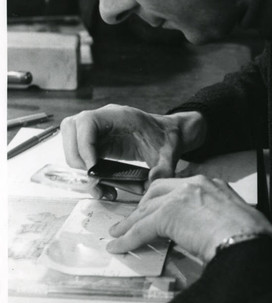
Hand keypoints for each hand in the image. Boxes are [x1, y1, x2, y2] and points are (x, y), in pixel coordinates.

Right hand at [61, 104, 205, 197]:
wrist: (169, 136)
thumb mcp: (168, 155)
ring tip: (100, 187)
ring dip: (79, 167)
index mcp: (119, 116)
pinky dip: (86, 171)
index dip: (83, 144)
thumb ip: (163, 168)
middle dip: (78, 159)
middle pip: (71, 131)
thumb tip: (152, 182)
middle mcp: (104, 119)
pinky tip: (103, 186)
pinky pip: (81, 154)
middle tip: (96, 179)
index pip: (87, 121)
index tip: (93, 168)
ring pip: (71, 143)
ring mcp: (98, 130)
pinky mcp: (98, 143)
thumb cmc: (167, 140)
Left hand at [106, 175, 271, 262]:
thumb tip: (208, 231)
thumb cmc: (250, 234)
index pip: (180, 188)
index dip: (165, 199)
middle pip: (158, 192)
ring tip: (120, 234)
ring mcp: (181, 196)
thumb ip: (216, 217)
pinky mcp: (169, 213)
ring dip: (131, 223)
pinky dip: (128, 238)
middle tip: (135, 219)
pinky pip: (141, 228)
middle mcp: (195, 184)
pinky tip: (120, 246)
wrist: (247, 240)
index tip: (159, 209)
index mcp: (212, 184)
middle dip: (144, 206)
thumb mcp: (233, 217)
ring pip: (147, 209)